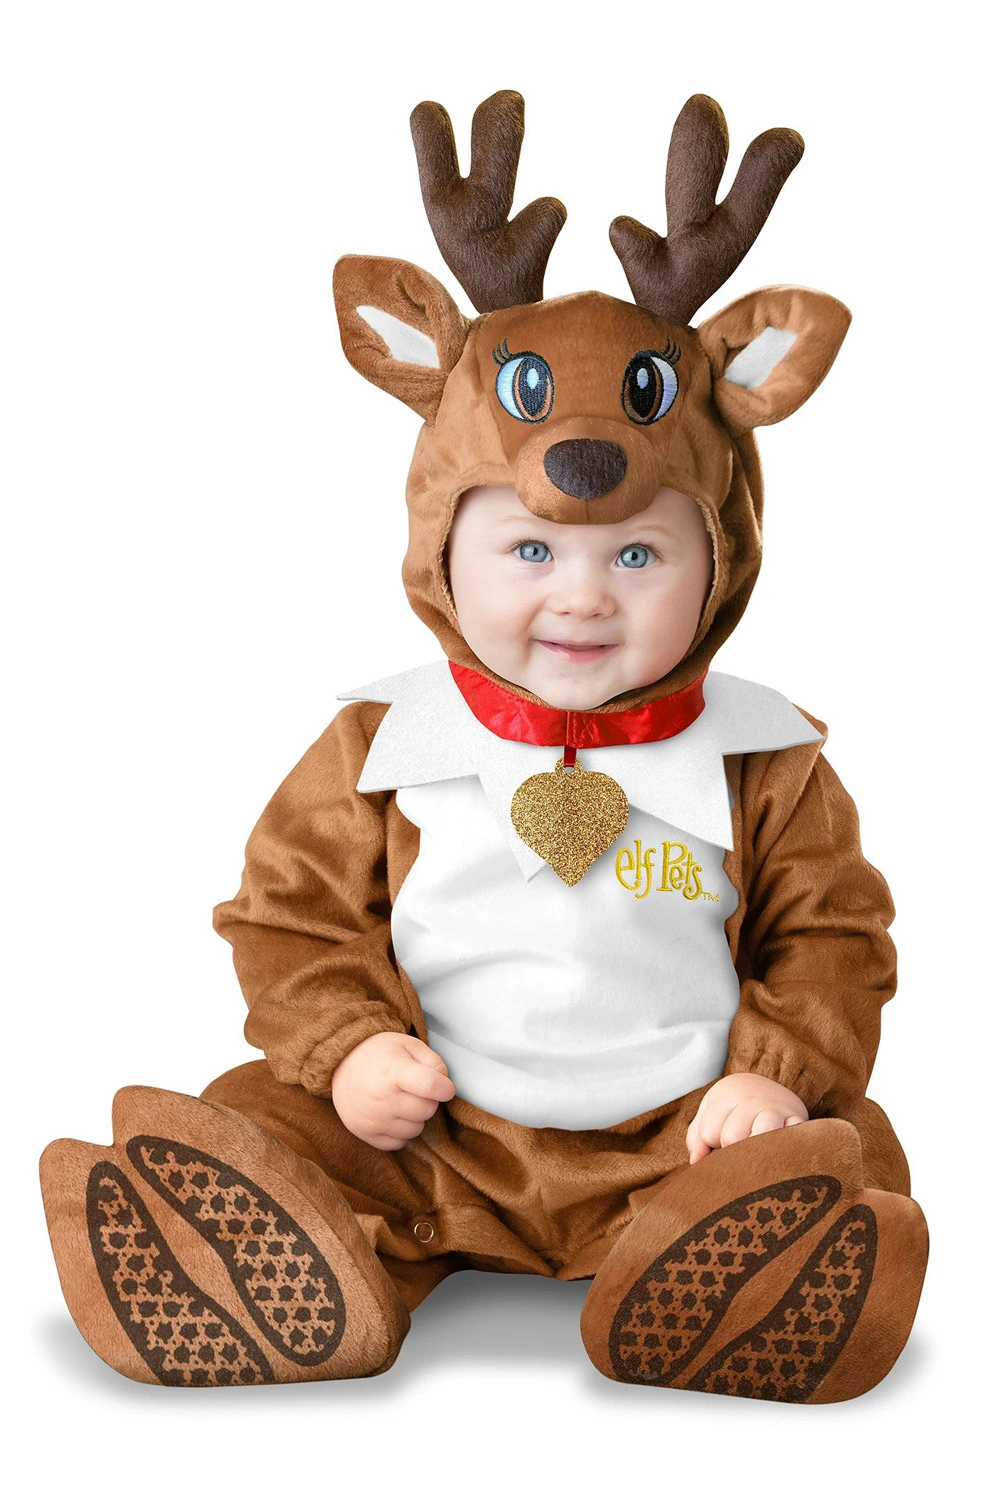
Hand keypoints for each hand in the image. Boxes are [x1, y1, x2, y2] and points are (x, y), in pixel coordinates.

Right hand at [331, 1032, 455, 1150]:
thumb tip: (445, 1087)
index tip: (445, 1088)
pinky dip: (400, 1132)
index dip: (445, 1088)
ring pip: (416, 1130)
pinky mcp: (365, 1134)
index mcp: (394, 1071)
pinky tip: (391, 1114)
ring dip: (415, 1117)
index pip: (430, 1086)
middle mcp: (382, 1098)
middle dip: (428, 1100)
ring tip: (401, 1100)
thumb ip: (434, 1063)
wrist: (340, 1064)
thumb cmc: (379, 1053)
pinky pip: (399, 1143)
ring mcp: (373, 1119)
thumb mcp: (408, 1044)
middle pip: (426, 1110)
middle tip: (415, 1089)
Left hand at [685, 1072, 807, 1164]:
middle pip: (732, 1137)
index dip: (710, 1143)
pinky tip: (778, 1155)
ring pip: (761, 1134)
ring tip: (755, 1155)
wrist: (767, 1087)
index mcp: (727, 1097)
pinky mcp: (798, 1120)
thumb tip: (696, 1162)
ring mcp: (777, 1110)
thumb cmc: (732, 1109)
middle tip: (738, 1149)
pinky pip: (793, 1137)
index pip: (708, 1132)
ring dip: (756, 1151)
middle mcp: (752, 1100)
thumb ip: (696, 1137)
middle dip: (731, 1150)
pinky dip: (786, 1149)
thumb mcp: (710, 1113)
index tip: (718, 1142)